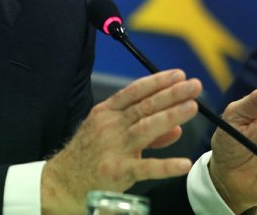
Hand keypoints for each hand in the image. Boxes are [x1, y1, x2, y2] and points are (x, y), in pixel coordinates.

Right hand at [41, 70, 201, 213]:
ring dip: (170, 116)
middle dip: (171, 94)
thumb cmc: (89, 155)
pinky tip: (183, 163)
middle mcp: (110, 126)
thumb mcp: (110, 133)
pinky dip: (165, 165)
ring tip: (192, 107)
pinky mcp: (117, 172)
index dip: (158, 81)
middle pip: (144, 106)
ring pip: (145, 128)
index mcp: (107, 112)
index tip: (178, 75)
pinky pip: (145, 168)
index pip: (135, 92)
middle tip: (194, 85)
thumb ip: (144, 130)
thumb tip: (176, 128)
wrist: (62, 181)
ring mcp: (113, 148)